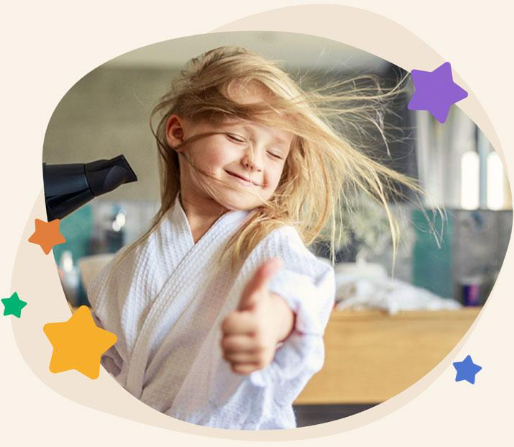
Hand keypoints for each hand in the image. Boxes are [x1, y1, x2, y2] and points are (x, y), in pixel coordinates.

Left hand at [220, 258, 294, 374]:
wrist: (274, 323)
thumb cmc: (258, 305)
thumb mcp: (256, 289)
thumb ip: (262, 274)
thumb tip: (277, 260)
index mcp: (257, 321)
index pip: (225, 325)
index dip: (229, 320)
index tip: (241, 315)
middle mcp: (261, 341)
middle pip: (224, 343)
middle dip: (228, 334)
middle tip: (240, 327)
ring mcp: (261, 355)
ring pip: (227, 356)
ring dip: (231, 346)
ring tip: (243, 336)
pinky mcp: (259, 367)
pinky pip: (234, 367)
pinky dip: (236, 359)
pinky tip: (245, 348)